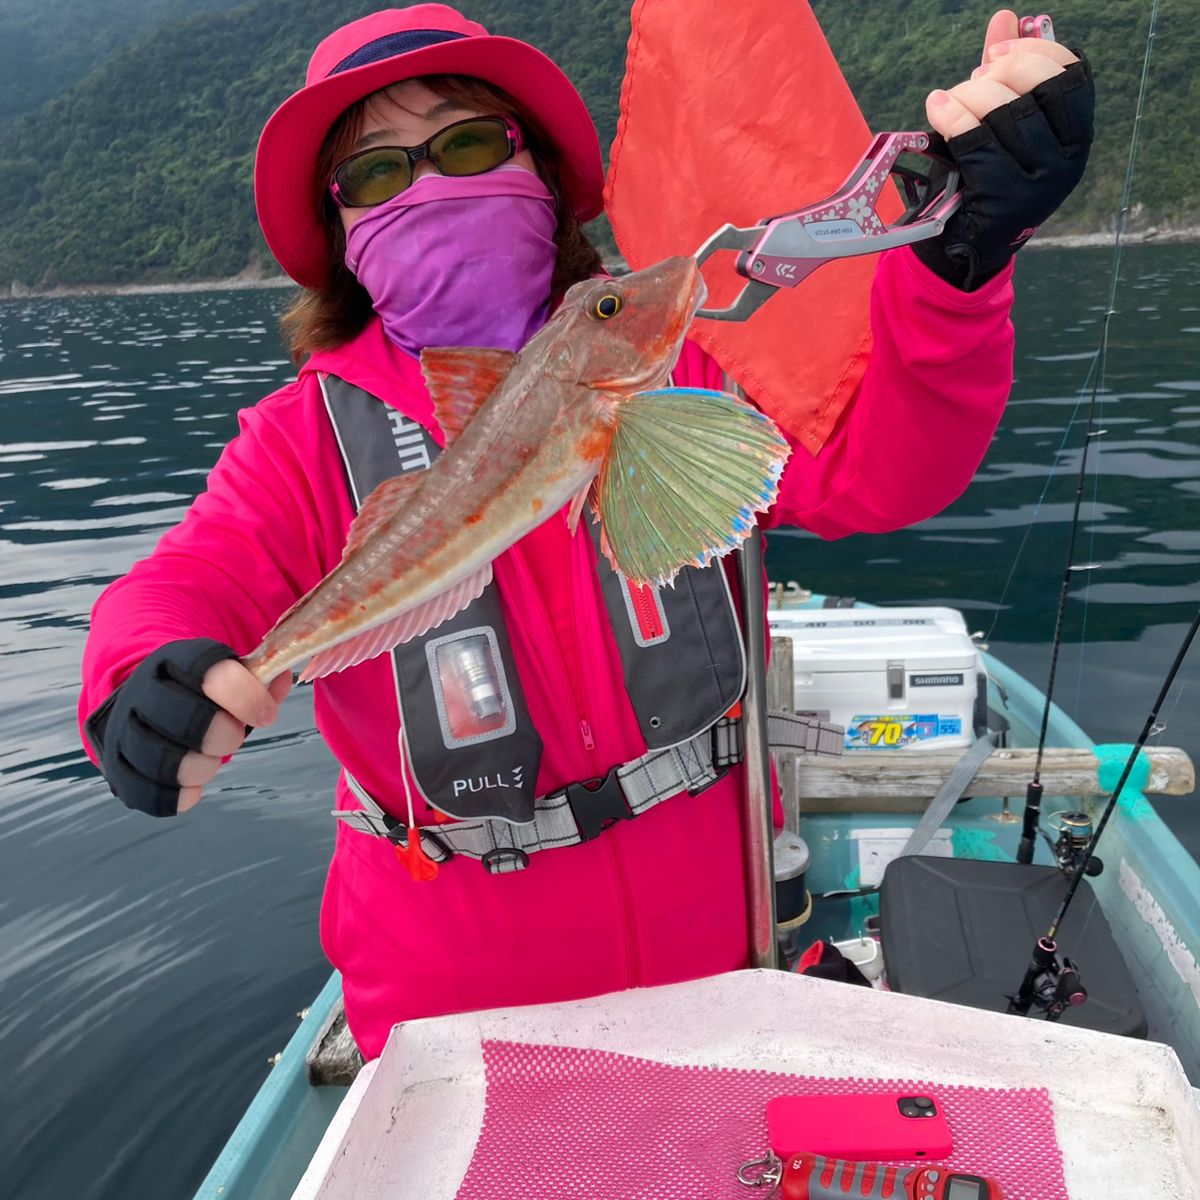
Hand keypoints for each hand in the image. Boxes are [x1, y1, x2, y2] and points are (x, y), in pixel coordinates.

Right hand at [85, 638, 292, 816]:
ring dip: (202, 768)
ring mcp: (123, 732)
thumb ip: (259, 678)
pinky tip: (193, 786)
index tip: (266, 715)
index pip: (210, 672)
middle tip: (234, 737)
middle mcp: (142, 692)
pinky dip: (180, 796)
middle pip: (186, 719)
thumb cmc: (198, 692)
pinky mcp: (118, 770)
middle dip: (224, 736)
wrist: (140, 706)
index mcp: (174, 660)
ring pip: (164, 762)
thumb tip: (281, 680)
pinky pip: (149, 796)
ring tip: (211, 759)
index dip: (246, 696)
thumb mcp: (226, 674)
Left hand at [914, 9, 1094, 289]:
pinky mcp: (1002, 201)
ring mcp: (1038, 184)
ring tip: (949, 99)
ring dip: (969, 94)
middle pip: (1039, 85)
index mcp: (1076, 136)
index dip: (1034, 50)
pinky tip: (937, 106)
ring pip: (1005, 111)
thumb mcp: (1000, 121)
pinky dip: (952, 115)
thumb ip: (1005, 70)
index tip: (997, 49)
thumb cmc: (983, 177)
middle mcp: (1067, 160)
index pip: (1071, 74)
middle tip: (973, 77)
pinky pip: (976, 141)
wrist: (965, 245)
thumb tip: (1006, 18)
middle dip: (999, 70)